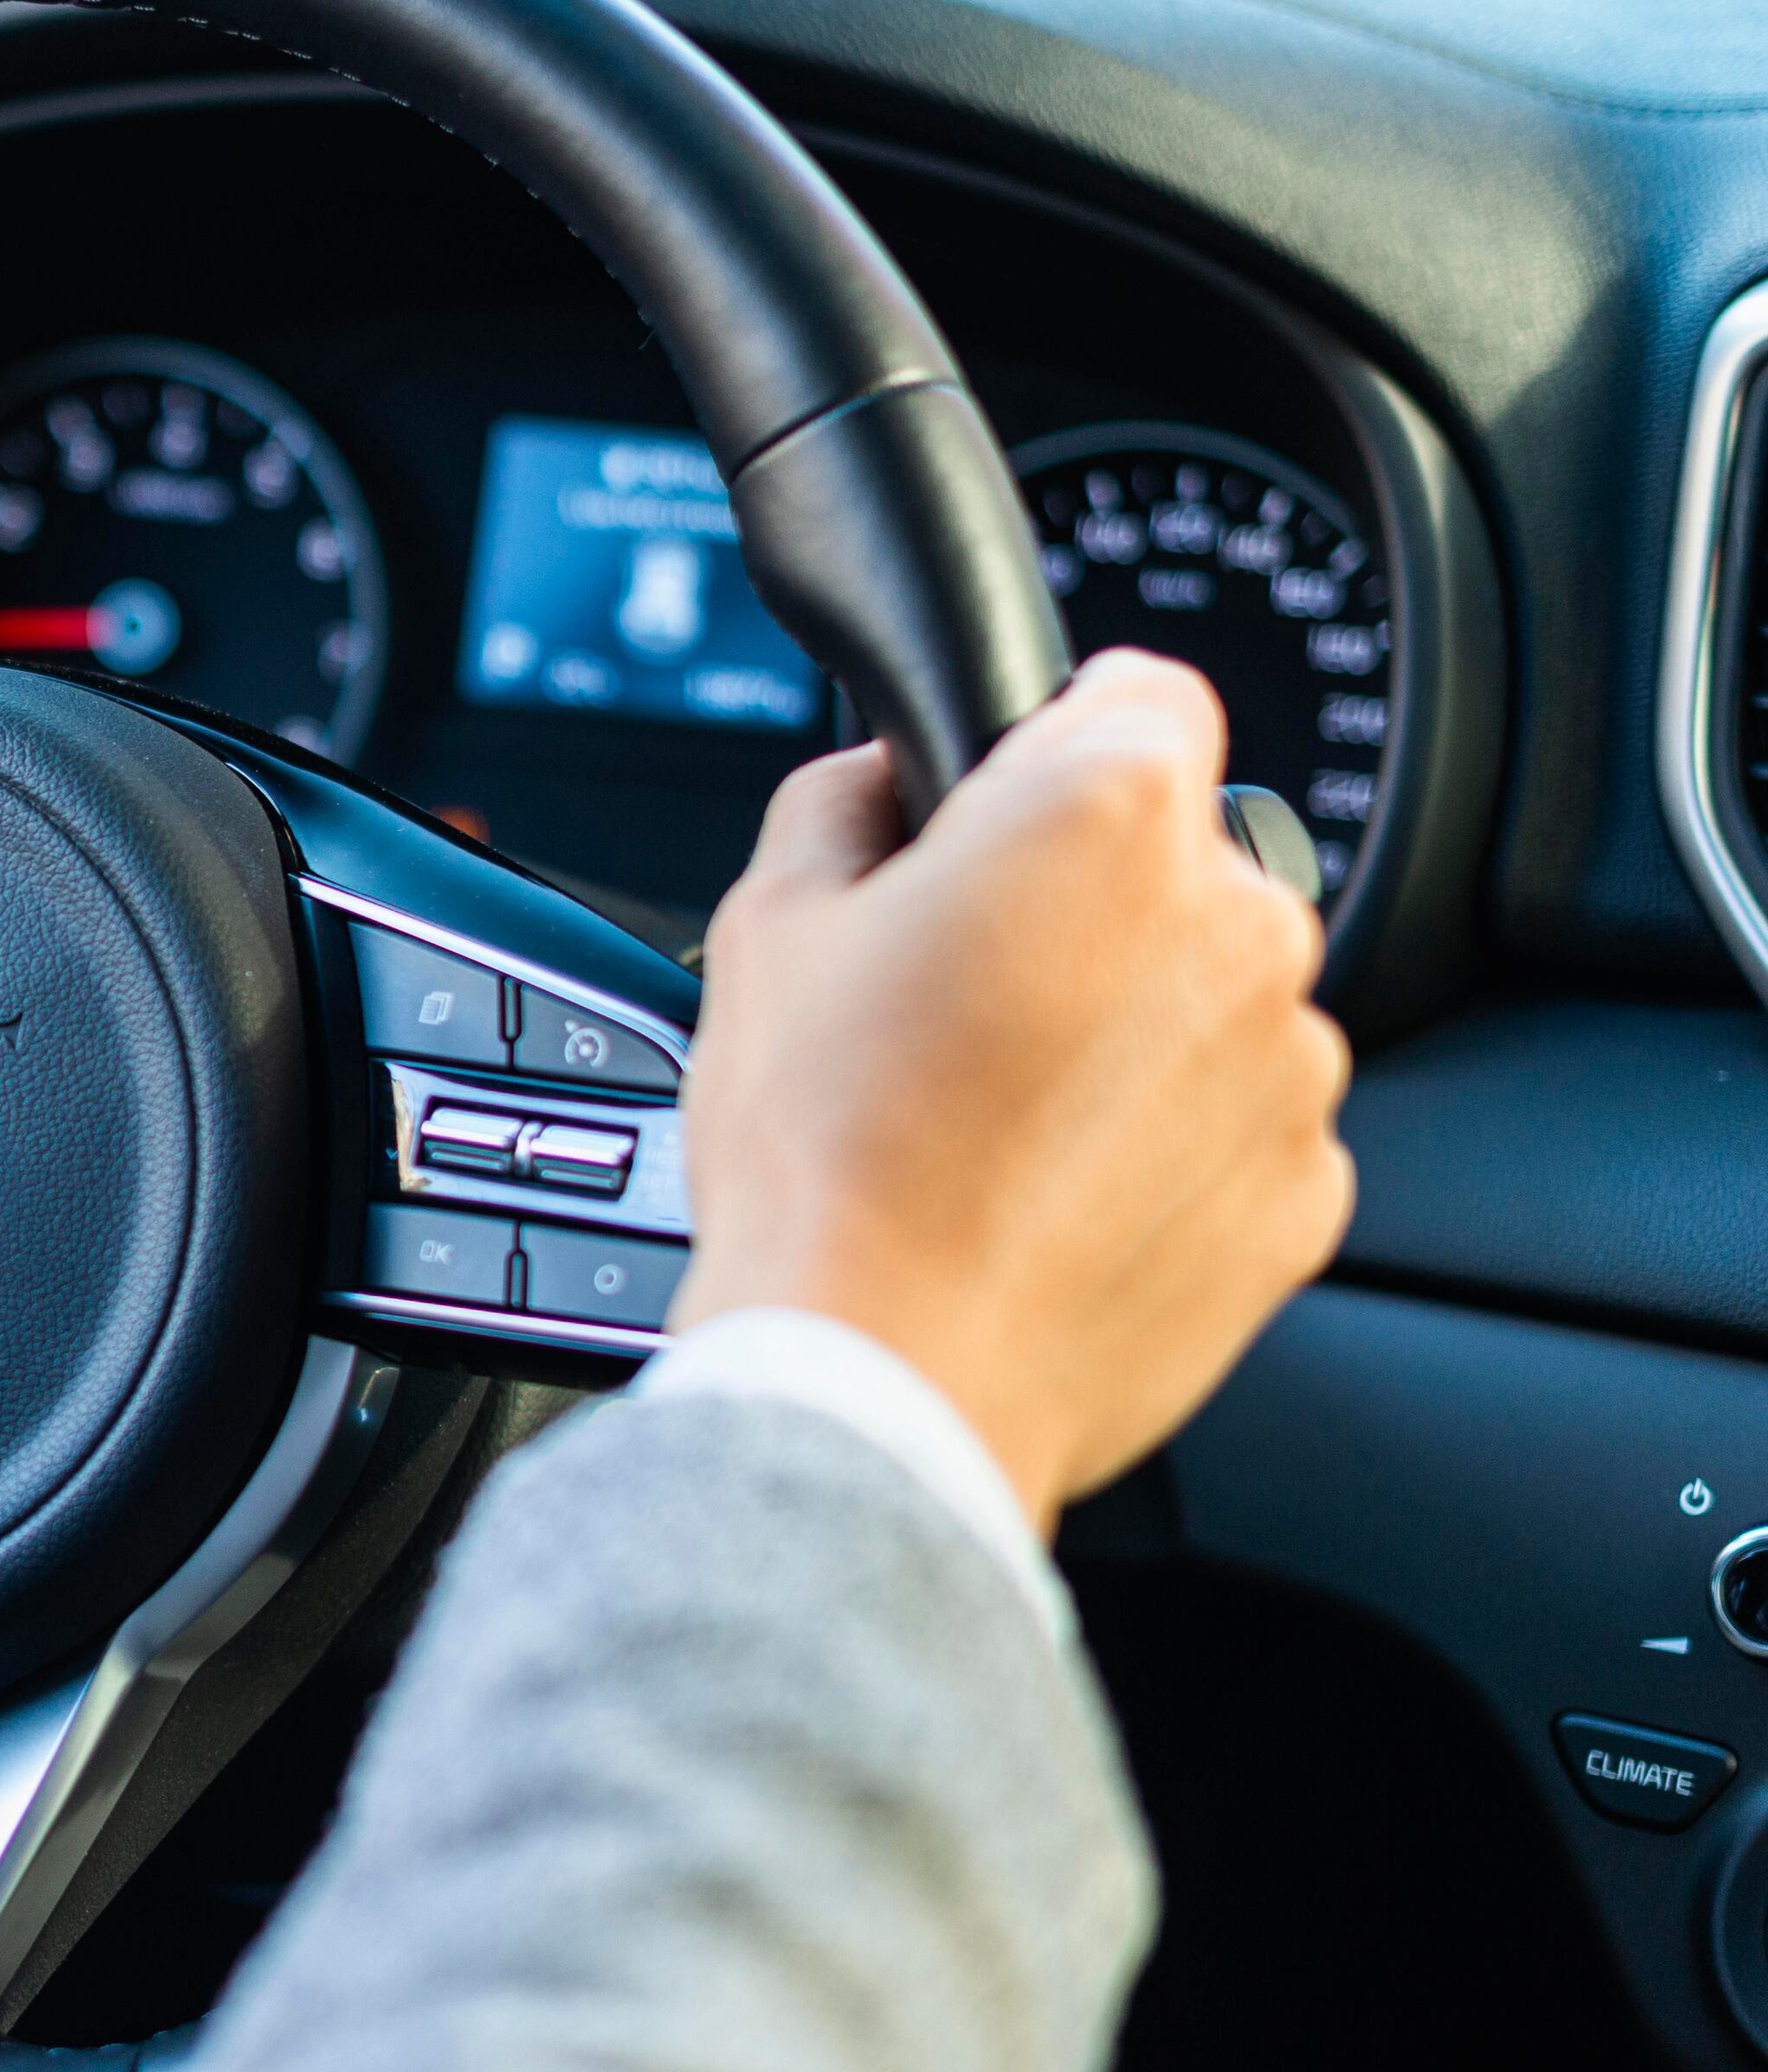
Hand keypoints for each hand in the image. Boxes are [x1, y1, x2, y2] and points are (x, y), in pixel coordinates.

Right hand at [667, 650, 1353, 1525]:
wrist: (886, 1378)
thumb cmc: (828, 1159)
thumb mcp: (766, 923)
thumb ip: (842, 801)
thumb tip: (883, 779)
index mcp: (1107, 816)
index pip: (1139, 693)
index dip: (1049, 747)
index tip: (998, 817)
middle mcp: (1236, 922)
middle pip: (1178, 861)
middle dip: (1087, 908)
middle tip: (961, 1000)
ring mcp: (1289, 1066)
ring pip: (1214, 1001)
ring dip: (1133, 1035)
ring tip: (997, 1122)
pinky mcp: (1306, 1191)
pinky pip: (1240, 1129)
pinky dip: (1167, 1151)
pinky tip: (1049, 1197)